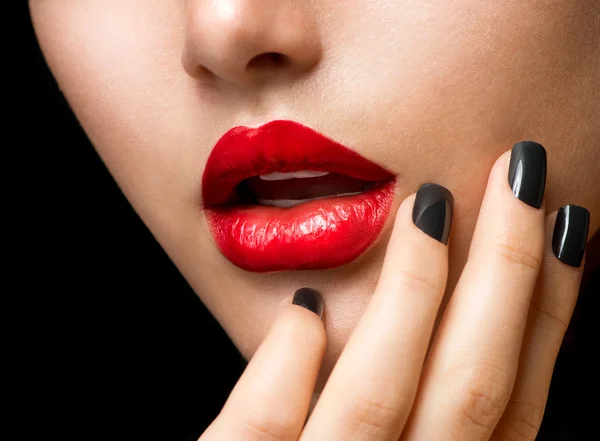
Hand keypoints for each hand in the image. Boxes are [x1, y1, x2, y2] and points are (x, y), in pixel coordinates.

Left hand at [199, 142, 589, 440]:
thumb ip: (417, 420)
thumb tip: (436, 328)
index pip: (511, 402)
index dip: (548, 315)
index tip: (567, 227)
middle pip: (470, 387)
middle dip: (506, 274)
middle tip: (522, 173)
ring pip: (379, 397)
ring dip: (413, 295)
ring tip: (431, 204)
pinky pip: (257, 433)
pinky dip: (282, 368)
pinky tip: (301, 307)